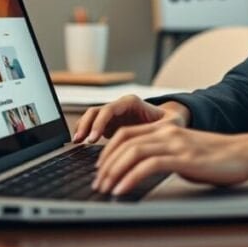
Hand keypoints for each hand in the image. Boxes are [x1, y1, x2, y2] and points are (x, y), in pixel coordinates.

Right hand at [72, 95, 187, 143]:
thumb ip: (161, 129)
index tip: (94, 138)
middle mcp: (120, 106)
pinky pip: (92, 125)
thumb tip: (157, 140)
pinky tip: (80, 144)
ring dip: (82, 127)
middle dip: (86, 125)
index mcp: (131, 102)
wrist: (169, 121)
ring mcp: (113, 114)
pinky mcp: (109, 124)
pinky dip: (84, 132)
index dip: (99, 123)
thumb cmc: (171, 122)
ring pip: (91, 116)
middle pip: (96, 111)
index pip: (109, 109)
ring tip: (76, 142)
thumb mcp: (170, 124)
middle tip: (80, 141)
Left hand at [92, 123, 247, 195]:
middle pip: (124, 142)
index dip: (108, 150)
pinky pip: (148, 166)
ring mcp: (175, 143)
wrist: (246, 153)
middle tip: (97, 182)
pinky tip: (122, 189)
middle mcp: (167, 132)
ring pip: (132, 152)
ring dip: (114, 171)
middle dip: (106, 163)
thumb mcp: (186, 154)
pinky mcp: (183, 158)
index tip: (100, 169)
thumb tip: (148, 172)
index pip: (126, 134)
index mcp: (166, 129)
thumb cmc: (220, 157)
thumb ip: (167, 157)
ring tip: (105, 188)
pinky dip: (130, 177)